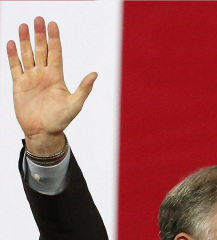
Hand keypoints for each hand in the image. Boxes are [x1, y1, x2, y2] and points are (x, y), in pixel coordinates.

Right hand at [6, 17, 96, 154]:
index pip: (55, 53)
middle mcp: (43, 74)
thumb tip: (95, 74)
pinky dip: (13, 55)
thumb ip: (83, 89)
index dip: (54, 38)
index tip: (52, 24)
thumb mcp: (75, 104)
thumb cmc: (60, 120)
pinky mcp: (19, 85)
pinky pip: (15, 66)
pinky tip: (12, 43)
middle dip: (39, 35)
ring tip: (24, 26)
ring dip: (25, 40)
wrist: (43, 132)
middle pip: (40, 50)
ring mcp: (31, 78)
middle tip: (38, 19)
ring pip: (27, 55)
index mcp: (56, 77)